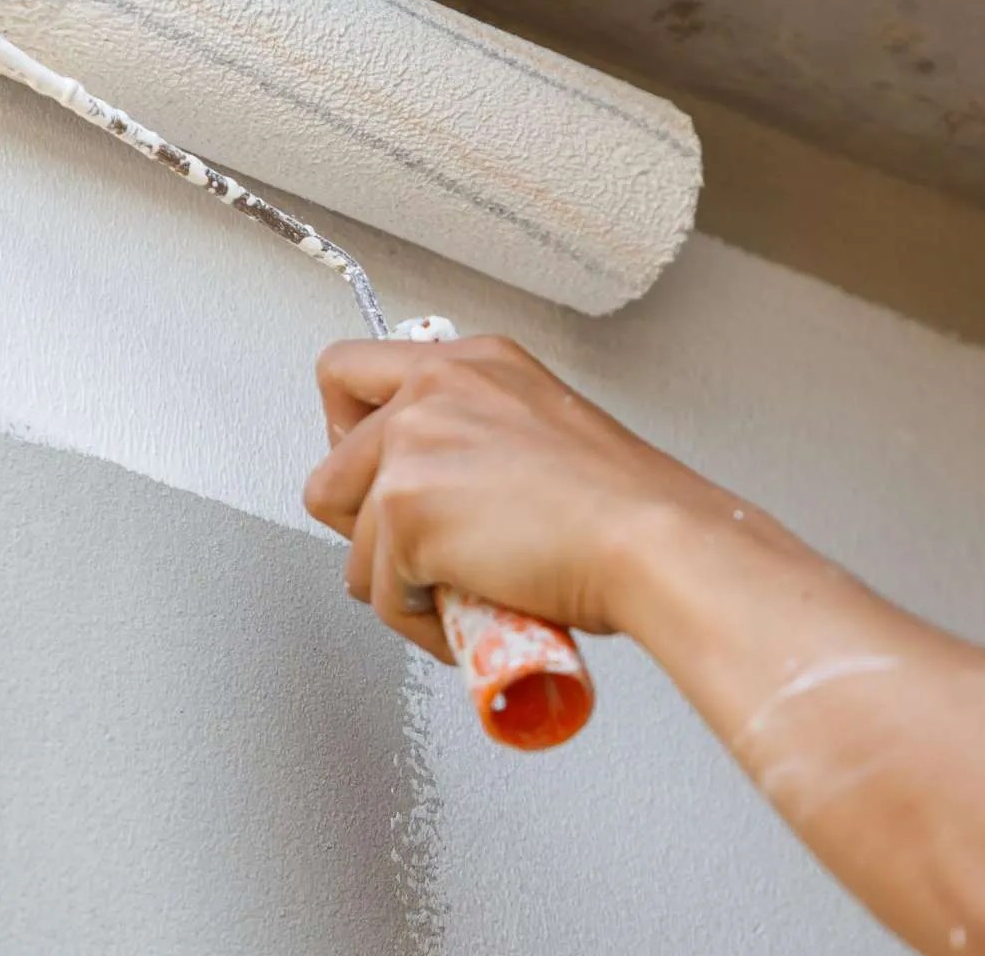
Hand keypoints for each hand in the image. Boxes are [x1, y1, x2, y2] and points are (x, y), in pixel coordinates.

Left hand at [304, 335, 733, 662]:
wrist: (655, 541)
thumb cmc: (623, 505)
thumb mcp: (540, 430)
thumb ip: (473, 436)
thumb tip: (433, 487)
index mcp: (469, 363)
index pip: (346, 373)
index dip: (345, 437)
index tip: (372, 476)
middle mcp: (432, 388)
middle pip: (329, 472)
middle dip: (365, 530)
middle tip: (420, 553)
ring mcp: (412, 445)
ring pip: (350, 543)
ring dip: (399, 582)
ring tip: (463, 587)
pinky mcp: (404, 508)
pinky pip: (379, 592)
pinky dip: (419, 620)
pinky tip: (470, 610)